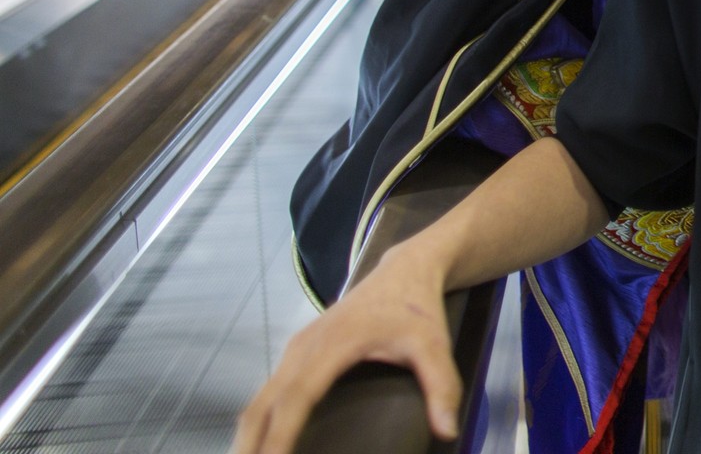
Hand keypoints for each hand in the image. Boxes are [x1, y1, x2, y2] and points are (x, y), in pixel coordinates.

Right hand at [231, 245, 462, 453]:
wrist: (406, 270)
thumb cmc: (417, 308)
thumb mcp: (435, 346)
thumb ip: (442, 387)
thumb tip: (447, 432)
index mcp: (333, 344)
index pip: (297, 398)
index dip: (280, 435)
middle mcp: (305, 345)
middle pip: (264, 404)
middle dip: (250, 445)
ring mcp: (297, 346)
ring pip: (261, 399)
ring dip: (249, 436)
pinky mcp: (297, 349)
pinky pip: (268, 391)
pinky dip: (259, 420)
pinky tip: (257, 445)